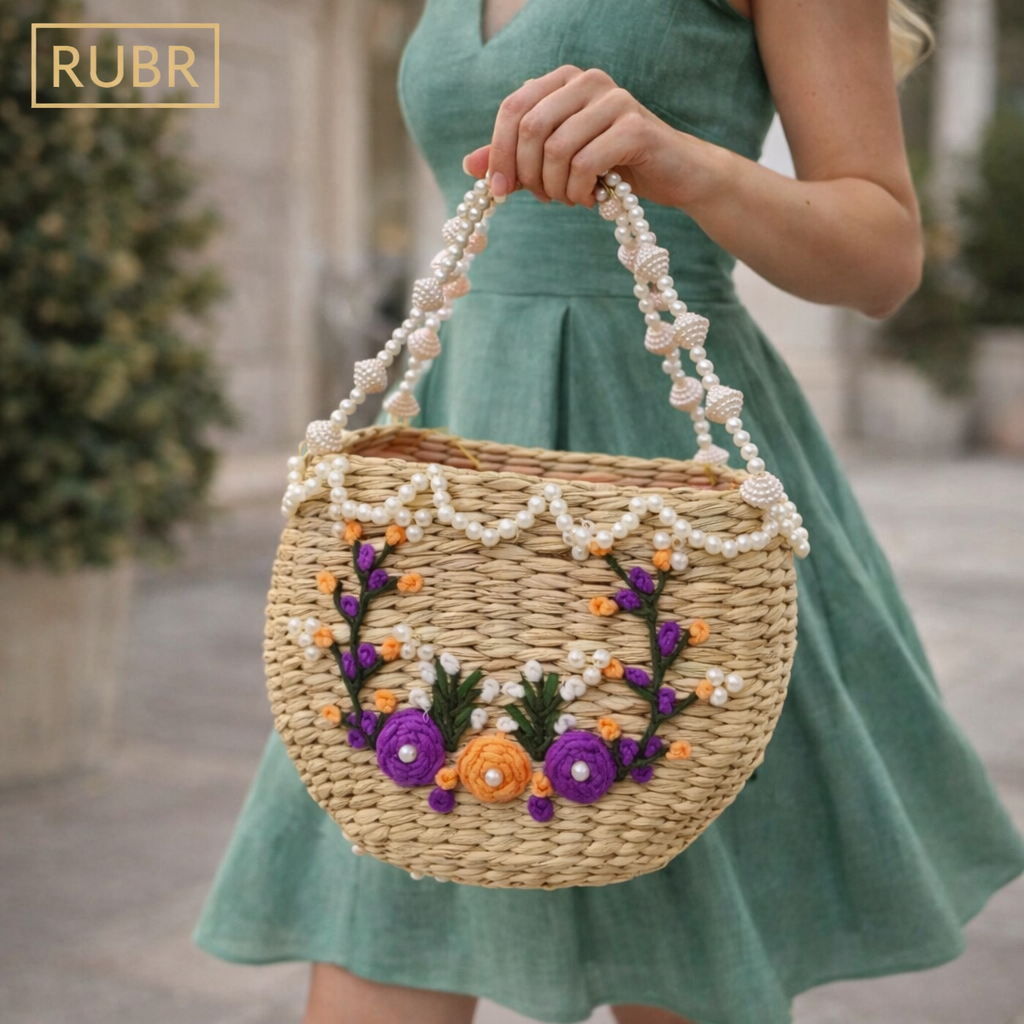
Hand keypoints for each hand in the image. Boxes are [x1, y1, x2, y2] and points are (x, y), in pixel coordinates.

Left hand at [462, 65, 716, 209]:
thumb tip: (470, 166)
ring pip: (556, 149)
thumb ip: (516, 159)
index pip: (512, 108)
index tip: (499, 190)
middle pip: (530, 127)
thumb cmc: (613, 167)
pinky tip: (590, 198)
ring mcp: (613, 100)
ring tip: (571, 199)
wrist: (674, 175)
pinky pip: (584, 164)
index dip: (499, 152)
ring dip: (555, 187)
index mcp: (563, 81)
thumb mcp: (557, 163)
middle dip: (526, 173)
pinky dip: (579, 191)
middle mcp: (587, 81)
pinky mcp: (633, 127)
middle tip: (541, 198)